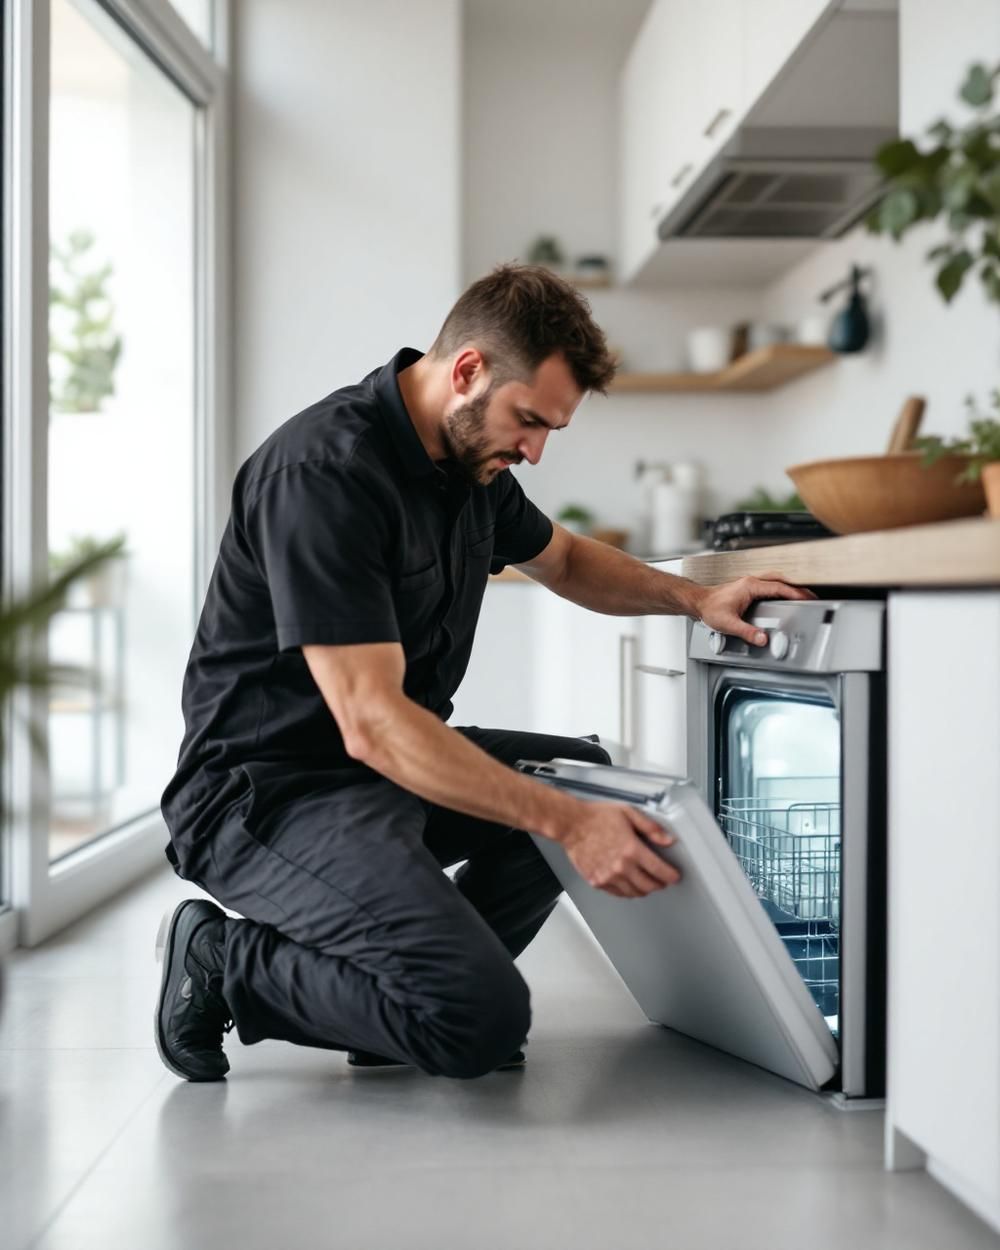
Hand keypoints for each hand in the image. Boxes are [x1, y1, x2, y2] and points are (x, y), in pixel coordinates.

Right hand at [561, 801, 679, 898]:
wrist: (571, 824)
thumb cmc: (596, 817)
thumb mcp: (628, 813)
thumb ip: (651, 828)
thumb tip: (667, 840)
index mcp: (632, 849)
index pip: (659, 871)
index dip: (671, 876)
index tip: (674, 877)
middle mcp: (621, 866)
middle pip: (649, 886)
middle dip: (659, 884)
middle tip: (662, 881)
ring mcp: (608, 876)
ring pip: (634, 893)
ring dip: (644, 890)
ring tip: (647, 883)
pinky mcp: (597, 881)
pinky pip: (618, 894)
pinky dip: (627, 892)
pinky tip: (629, 885)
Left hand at [692, 572, 815, 646]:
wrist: (698, 602)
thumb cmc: (710, 608)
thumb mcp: (728, 624)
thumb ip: (747, 632)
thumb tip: (763, 639)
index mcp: (750, 586)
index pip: (779, 588)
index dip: (795, 593)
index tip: (808, 598)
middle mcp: (751, 582)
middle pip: (781, 581)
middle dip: (797, 588)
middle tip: (811, 596)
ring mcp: (749, 583)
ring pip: (775, 581)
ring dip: (789, 587)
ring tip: (801, 595)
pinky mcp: (747, 587)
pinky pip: (769, 584)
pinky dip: (780, 588)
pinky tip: (783, 595)